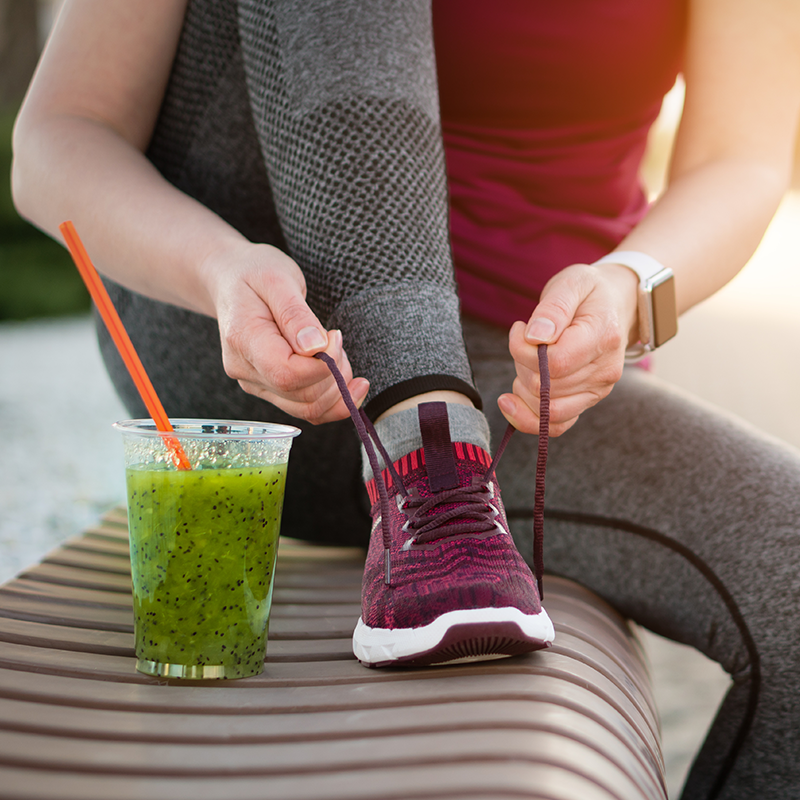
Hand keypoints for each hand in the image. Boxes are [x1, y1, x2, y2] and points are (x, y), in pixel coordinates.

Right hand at [203, 242, 368, 423]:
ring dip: (337, 387)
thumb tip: (316, 348)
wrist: (231, 279)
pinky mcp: (269, 388)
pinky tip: (350, 384)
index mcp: (243, 340)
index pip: (288, 374)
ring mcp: (256, 383)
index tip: (335, 336)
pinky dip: (334, 400)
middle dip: (335, 373)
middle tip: (337, 338)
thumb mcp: (279, 279)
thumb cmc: (255, 273)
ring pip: (308, 408)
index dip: (323, 365)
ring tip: (338, 352)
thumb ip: (296, 315)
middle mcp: (245, 369)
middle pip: (302, 396)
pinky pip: (306, 408)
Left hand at [497, 263, 638, 435]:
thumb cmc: (589, 292)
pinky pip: (556, 426)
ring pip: (546, 409)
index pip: (555, 363)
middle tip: (525, 338)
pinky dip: (528, 419)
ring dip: (523, 386)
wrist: (614, 304)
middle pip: (545, 387)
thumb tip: (535, 336)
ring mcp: (597, 390)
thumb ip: (553, 308)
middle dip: (521, 363)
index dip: (523, 351)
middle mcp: (605, 371)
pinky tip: (510, 403)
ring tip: (527, 358)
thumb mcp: (572, 283)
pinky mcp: (586, 401)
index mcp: (603, 338)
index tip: (518, 328)